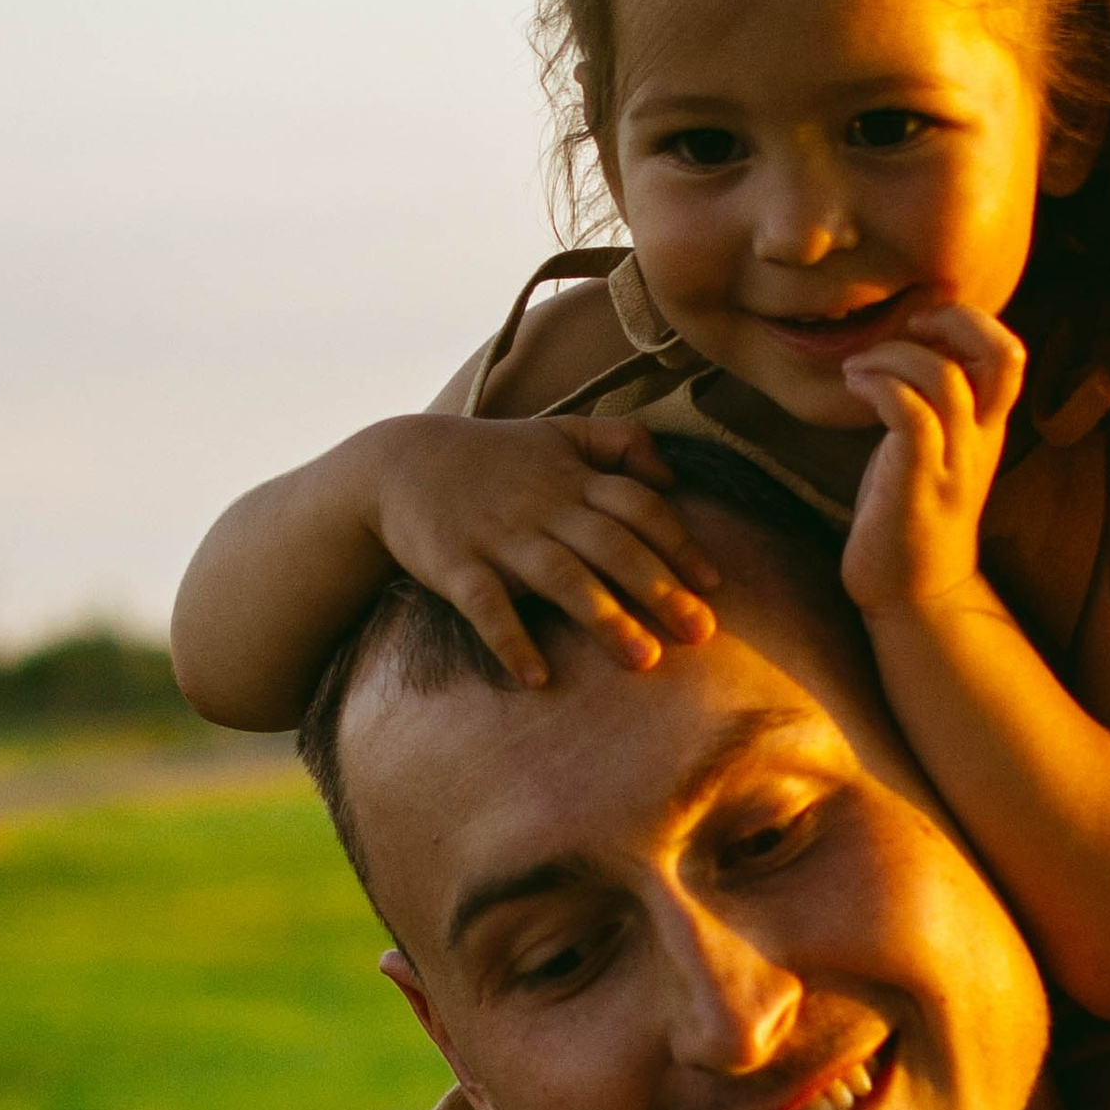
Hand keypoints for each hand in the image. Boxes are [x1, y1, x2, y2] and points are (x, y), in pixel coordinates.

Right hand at [368, 412, 719, 681]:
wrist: (397, 464)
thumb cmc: (493, 457)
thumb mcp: (559, 432)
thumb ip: (620, 441)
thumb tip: (672, 476)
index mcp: (573, 478)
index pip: (638, 506)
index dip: (678, 543)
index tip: (713, 584)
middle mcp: (543, 507)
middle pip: (611, 545)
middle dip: (658, 588)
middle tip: (699, 634)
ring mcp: (498, 537)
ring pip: (559, 576)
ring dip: (603, 618)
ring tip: (642, 661)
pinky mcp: (454, 565)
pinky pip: (485, 606)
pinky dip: (510, 640)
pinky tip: (536, 677)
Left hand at [838, 305, 1025, 618]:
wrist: (914, 593)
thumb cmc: (910, 514)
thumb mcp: (932, 447)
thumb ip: (933, 402)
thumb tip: (906, 348)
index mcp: (986, 426)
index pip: (1009, 351)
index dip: (968, 320)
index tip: (918, 327)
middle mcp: (980, 438)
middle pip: (1004, 354)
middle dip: (954, 321)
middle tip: (905, 328)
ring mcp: (953, 462)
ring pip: (945, 378)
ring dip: (893, 356)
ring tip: (857, 369)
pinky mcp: (918, 483)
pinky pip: (911, 414)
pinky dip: (880, 386)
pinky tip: (854, 386)